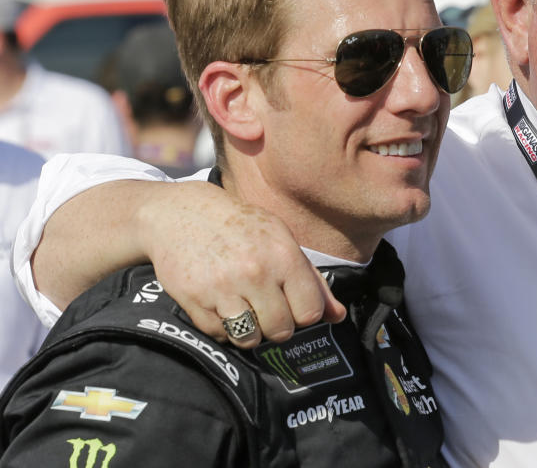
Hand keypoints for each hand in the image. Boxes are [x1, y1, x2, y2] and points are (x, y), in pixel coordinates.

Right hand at [139, 182, 346, 347]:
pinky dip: (223, 327)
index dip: (304, 314)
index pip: (310, 311)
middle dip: (277, 325)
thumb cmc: (241, 227)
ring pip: (250, 339)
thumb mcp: (281, 241)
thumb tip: (338, 316)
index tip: (294, 306)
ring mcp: (223, 288)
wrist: (181, 214)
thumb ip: (312, 281)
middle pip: (281, 330)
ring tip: (245, 309)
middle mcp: (255, 273)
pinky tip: (221, 305)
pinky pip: (219, 334)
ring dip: (250, 331)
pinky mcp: (194, 300)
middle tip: (266, 307)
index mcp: (283, 256)